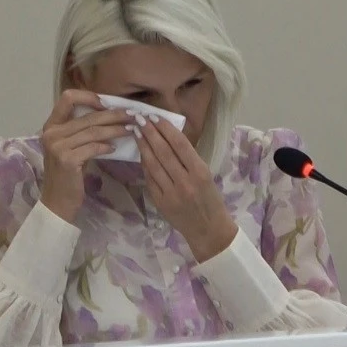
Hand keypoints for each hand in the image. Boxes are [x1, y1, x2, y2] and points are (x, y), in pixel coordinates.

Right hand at [40, 90, 134, 222]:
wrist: (57, 201)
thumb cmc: (68, 174)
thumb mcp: (71, 147)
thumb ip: (81, 131)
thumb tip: (110, 114)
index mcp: (51, 125)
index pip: (68, 98)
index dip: (89, 97)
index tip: (108, 104)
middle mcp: (51, 133)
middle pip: (88, 116)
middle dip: (113, 115)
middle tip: (132, 116)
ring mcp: (57, 146)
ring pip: (93, 131)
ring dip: (115, 129)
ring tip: (130, 129)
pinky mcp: (67, 160)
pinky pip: (93, 147)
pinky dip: (106, 146)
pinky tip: (114, 148)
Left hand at [134, 114, 237, 262]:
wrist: (208, 229)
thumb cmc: (210, 199)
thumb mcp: (206, 176)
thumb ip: (189, 159)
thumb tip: (169, 138)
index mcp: (200, 172)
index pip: (179, 145)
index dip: (165, 129)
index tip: (155, 117)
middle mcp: (184, 182)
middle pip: (163, 152)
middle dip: (150, 133)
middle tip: (140, 118)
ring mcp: (170, 193)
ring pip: (153, 165)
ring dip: (143, 146)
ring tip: (136, 131)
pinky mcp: (160, 202)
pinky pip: (149, 179)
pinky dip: (144, 164)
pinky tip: (141, 152)